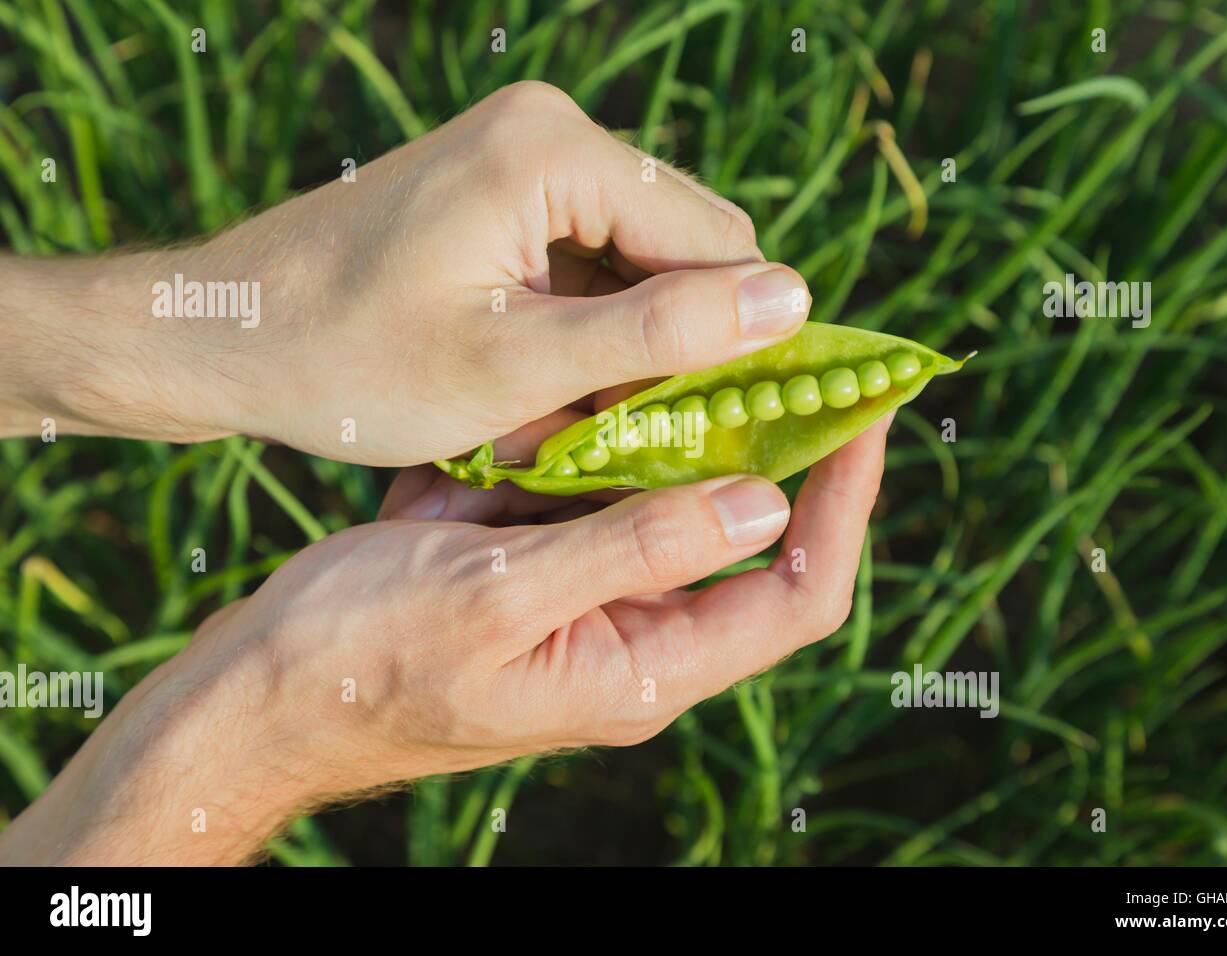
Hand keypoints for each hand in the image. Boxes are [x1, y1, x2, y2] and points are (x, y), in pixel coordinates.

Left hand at [0, 82, 809, 463]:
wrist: (227, 334)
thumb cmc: (352, 360)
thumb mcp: (516, 365)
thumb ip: (660, 332)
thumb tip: (792, 303)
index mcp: (557, 151)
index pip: (716, 239)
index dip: (740, 336)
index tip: (735, 425)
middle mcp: (550, 132)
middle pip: (680, 245)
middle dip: (673, 341)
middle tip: (638, 433)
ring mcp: (523, 159)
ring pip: (636, 261)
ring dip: (624, 344)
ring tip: (573, 417)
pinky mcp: (502, 193)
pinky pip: (586, 262)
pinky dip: (583, 330)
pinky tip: (543, 387)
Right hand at [0, 417, 888, 864]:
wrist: (260, 688)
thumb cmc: (364, 658)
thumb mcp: (501, 598)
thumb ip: (633, 551)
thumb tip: (760, 503)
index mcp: (643, 670)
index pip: (796, 595)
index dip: (844, 507)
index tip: (864, 415)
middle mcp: (634, 643)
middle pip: (752, 546)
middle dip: (780, 453)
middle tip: (799, 360)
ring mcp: (587, 606)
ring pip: (674, 512)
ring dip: (689, 438)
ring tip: (711, 352)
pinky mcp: (540, 572)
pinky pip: (600, 501)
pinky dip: (607, 446)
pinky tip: (601, 390)